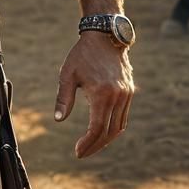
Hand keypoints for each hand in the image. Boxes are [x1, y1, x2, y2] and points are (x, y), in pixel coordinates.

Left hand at [54, 31, 133, 158]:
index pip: (97, 128)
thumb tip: (58, 120)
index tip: (77, 151)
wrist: (105, 36)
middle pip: (109, 132)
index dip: (88, 143)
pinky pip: (123, 117)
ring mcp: (126, 95)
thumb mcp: (68, 74)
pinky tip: (102, 130)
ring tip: (90, 144)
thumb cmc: (82, 55)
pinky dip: (113, 128)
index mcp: (102, 93)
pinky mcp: (130, 92)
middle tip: (82, 153)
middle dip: (95, 145)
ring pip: (118, 127)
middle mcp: (118, 96)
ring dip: (105, 139)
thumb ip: (63, 98)